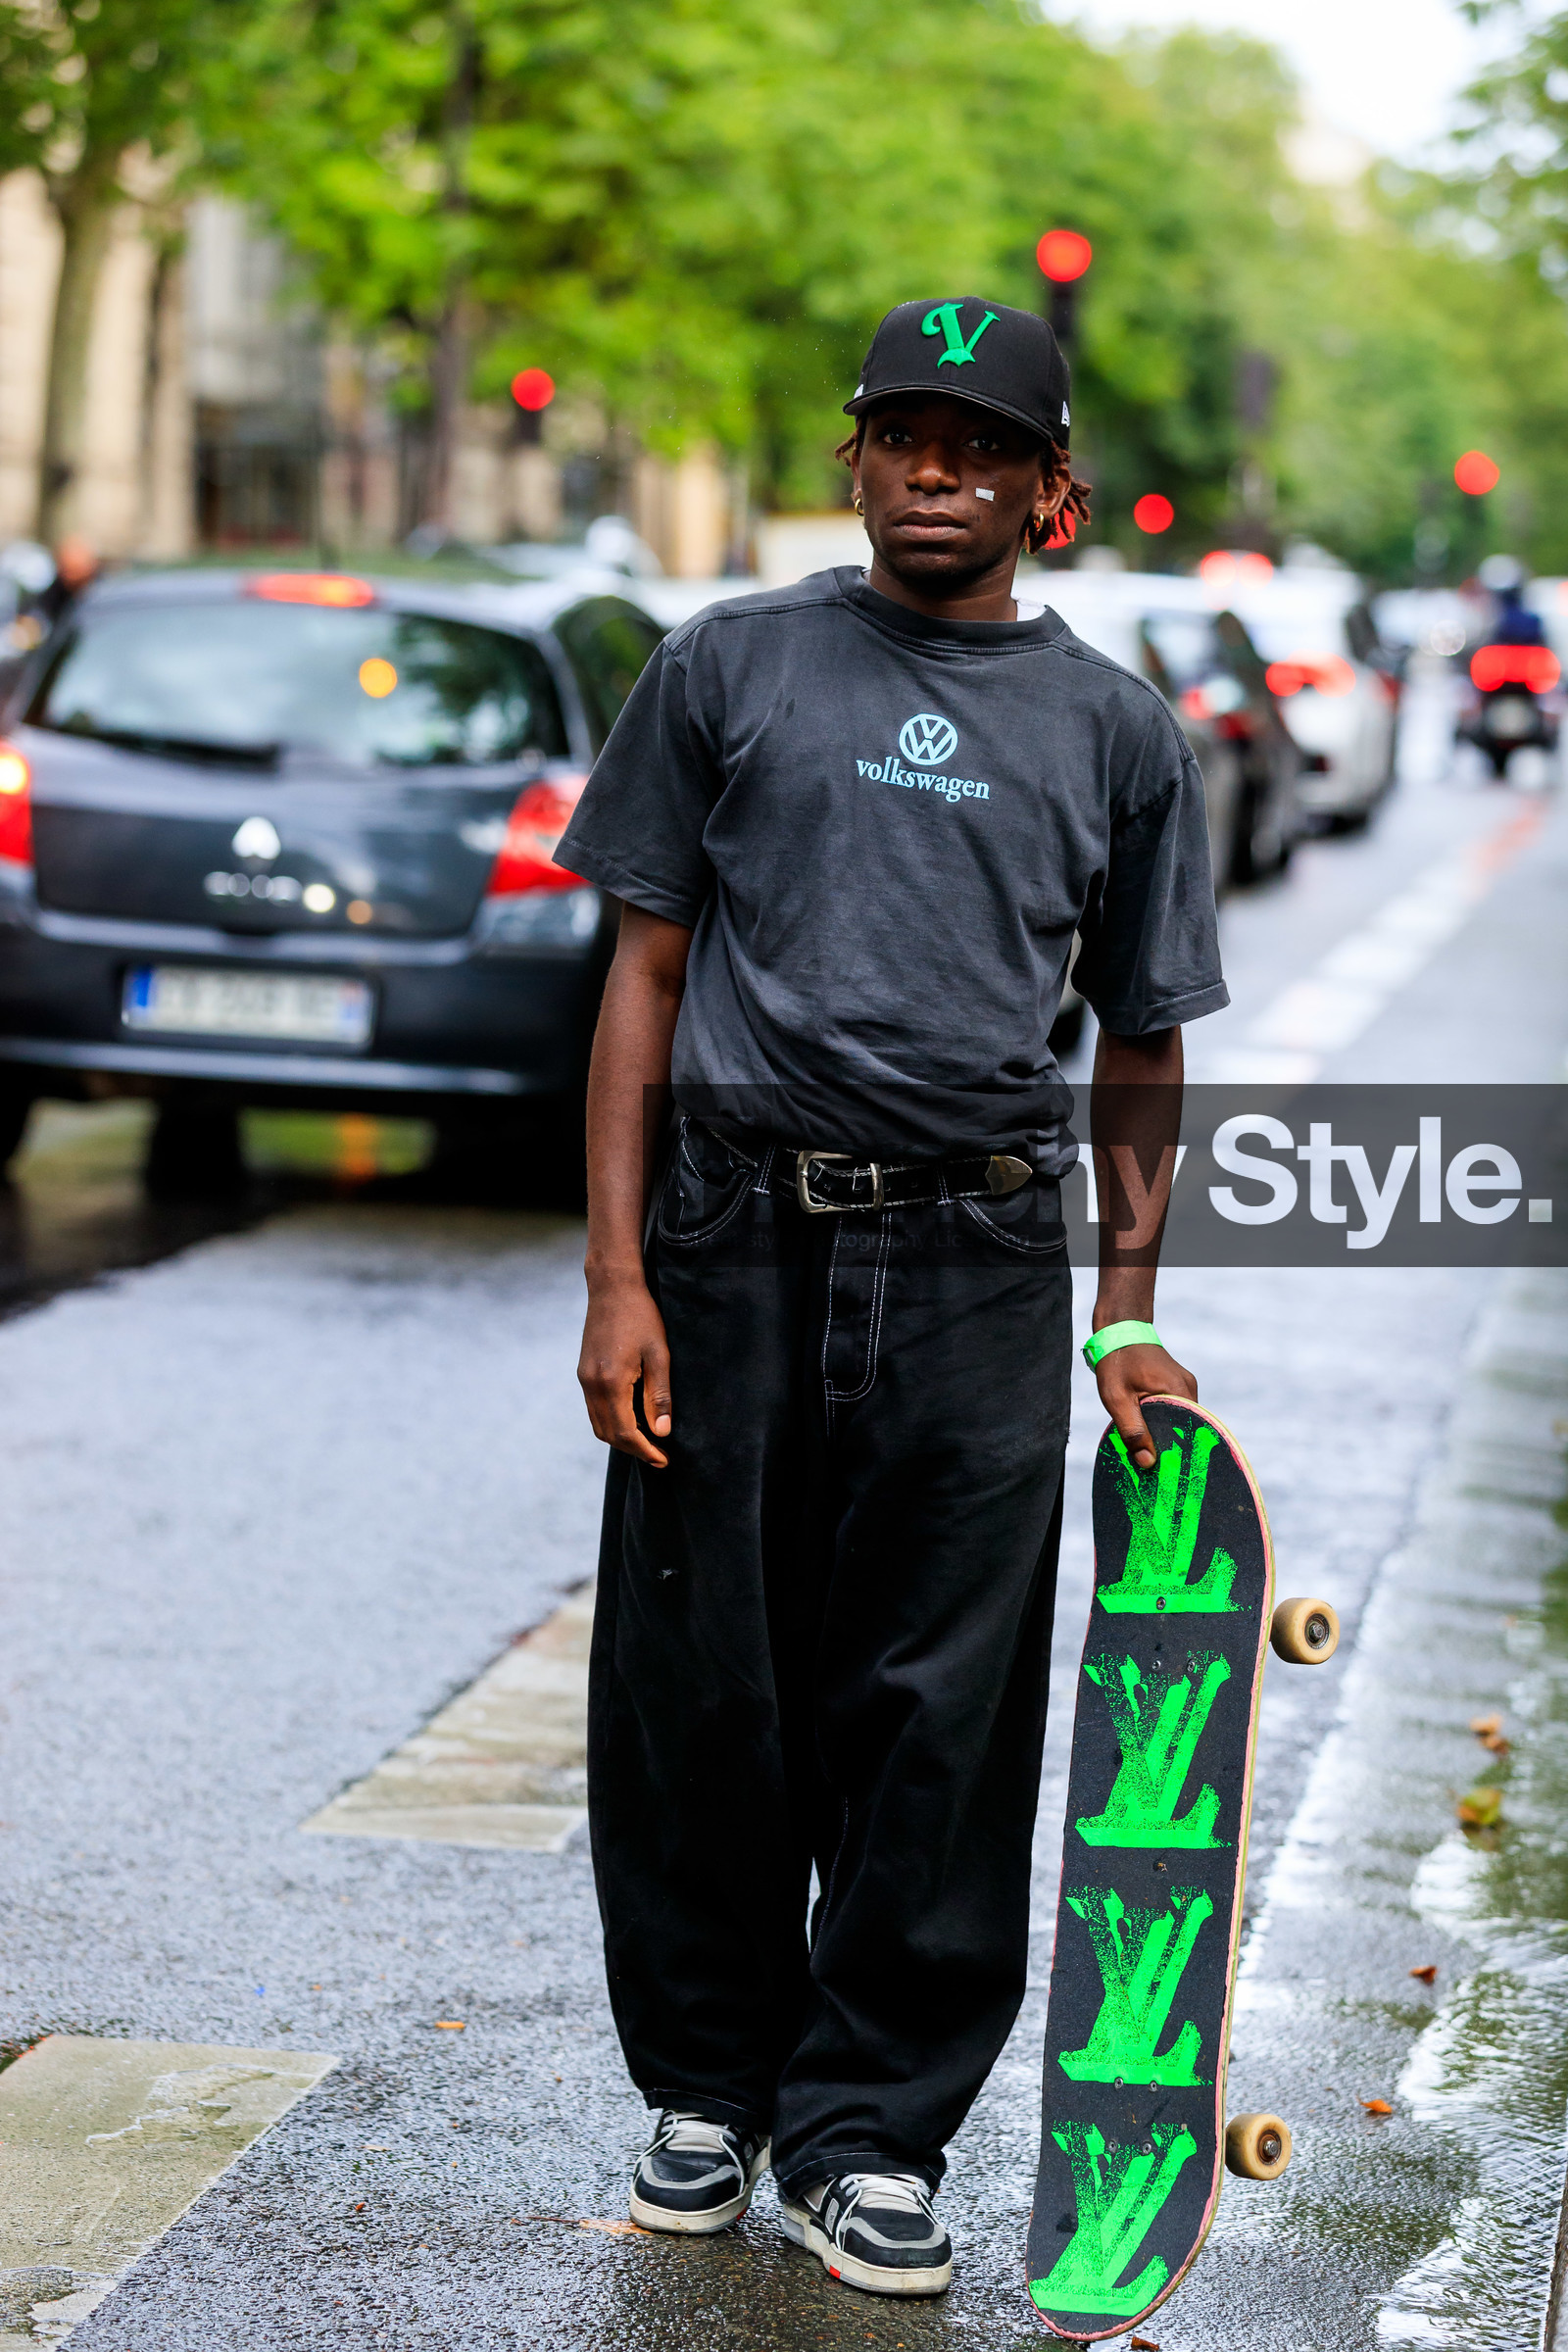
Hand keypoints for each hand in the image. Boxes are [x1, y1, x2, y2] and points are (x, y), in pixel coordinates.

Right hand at [578, 1271, 672, 1467]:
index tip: (664, 1460)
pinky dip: (611, 1422)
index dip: (645, 1450)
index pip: (625, 1431)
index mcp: (611, 1381)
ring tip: (646, 1443)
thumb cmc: (642, 1317)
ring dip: (620, 1439)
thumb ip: (659, 1395)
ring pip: (598, 1424)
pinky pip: (594, 1409)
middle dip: (633, 1449)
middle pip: (608, 1433)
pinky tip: (631, 1420)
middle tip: (658, 1456)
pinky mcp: (583, 1373)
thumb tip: (662, 1432)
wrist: (612, 1288)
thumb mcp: (659, 1355)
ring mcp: (584, 1379)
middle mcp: (592, 1384)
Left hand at [1094, 1342, 1196, 1470]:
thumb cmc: (1116, 1362)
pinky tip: (1150, 1432)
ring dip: (1166, 1433)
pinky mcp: (1176, 1384)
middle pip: (1186, 1426)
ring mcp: (1184, 1385)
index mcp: (1178, 1390)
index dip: (1180, 1452)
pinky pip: (1175, 1409)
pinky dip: (1164, 1421)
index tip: (1169, 1471)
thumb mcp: (1117, 1398)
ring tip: (1152, 1453)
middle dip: (1172, 1446)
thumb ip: (1132, 1430)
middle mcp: (1188, 1388)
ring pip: (1180, 1418)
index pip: (1189, 1430)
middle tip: (1157, 1467)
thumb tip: (1147, 1462)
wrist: (1119, 1330)